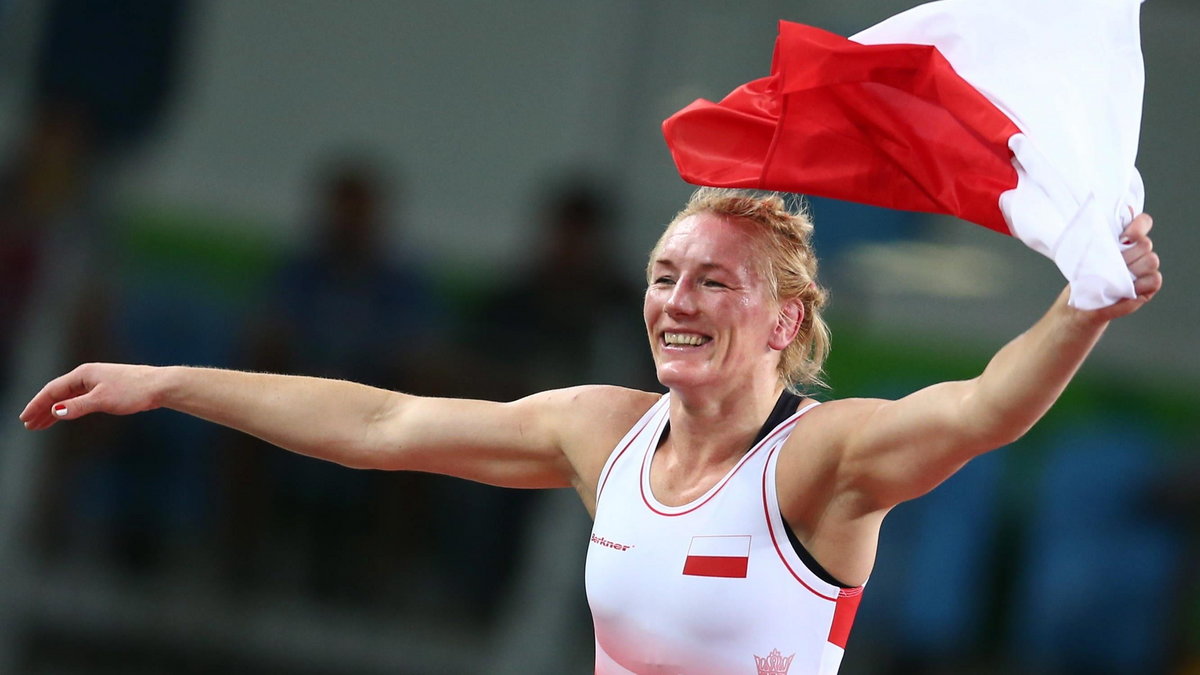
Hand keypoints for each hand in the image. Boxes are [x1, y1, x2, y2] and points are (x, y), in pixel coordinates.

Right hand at [19, 363, 162, 430]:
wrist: (160, 386)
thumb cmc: (133, 391)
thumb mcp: (102, 400)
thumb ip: (78, 406)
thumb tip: (55, 410)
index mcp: (83, 374)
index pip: (52, 390)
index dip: (37, 404)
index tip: (25, 419)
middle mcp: (88, 376)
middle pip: (58, 393)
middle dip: (42, 409)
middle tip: (29, 425)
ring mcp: (98, 382)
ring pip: (69, 397)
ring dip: (54, 410)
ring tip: (42, 425)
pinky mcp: (108, 390)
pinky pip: (80, 400)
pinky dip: (70, 409)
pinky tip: (65, 415)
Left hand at [1086, 213, 1161, 322]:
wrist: (1077, 307)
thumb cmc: (1079, 280)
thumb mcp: (1083, 255)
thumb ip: (1097, 239)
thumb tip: (1102, 227)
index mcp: (1123, 241)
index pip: (1143, 223)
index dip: (1139, 225)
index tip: (1125, 237)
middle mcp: (1136, 253)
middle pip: (1146, 243)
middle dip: (1128, 253)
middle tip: (1110, 264)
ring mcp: (1143, 271)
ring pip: (1151, 260)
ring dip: (1133, 268)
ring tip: (1115, 277)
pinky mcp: (1146, 289)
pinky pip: (1154, 279)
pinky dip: (1141, 284)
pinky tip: (1127, 288)